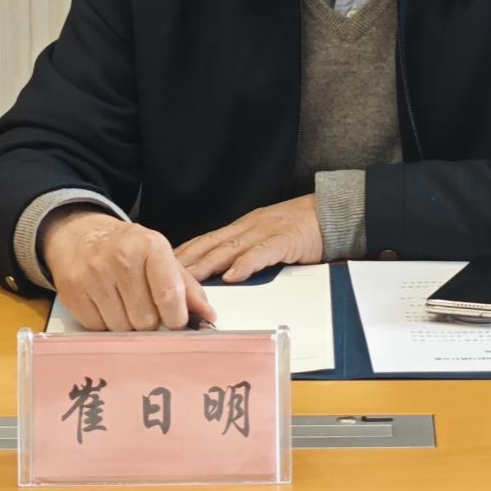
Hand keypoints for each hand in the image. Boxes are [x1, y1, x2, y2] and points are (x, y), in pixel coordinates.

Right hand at [39, 207, 216, 331]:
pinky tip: (107, 305)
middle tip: (146, 306)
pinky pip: (98, 329)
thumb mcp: (162, 256)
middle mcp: (121, 259)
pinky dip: (106, 325)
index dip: (176, 318)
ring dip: (128, 324)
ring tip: (125, 303)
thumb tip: (209, 315)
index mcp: (150, 246)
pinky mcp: (73, 293)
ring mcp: (94, 276)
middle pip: (146, 319)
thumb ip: (187, 287)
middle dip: (151, 321)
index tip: (176, 322)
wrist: (81, 236)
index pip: (169, 295)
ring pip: (122, 328)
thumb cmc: (129, 249)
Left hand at [174, 195, 323, 282]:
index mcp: (242, 228)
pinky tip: (233, 276)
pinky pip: (262, 253)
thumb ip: (245, 253)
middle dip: (185, 261)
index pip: (205, 241)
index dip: (183, 254)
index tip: (159, 266)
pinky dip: (246, 264)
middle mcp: (248, 228)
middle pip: (210, 244)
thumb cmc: (301, 228)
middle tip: (161, 276)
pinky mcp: (285, 240)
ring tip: (186, 279)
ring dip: (206, 265)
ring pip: (230, 249)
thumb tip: (222, 275)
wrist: (331, 211)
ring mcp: (265, 232)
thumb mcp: (265, 238)